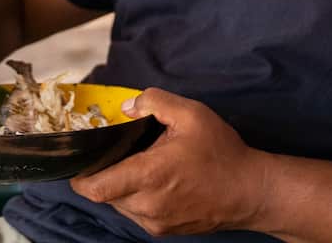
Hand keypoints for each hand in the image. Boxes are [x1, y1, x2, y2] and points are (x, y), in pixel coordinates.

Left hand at [70, 88, 270, 237]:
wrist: (252, 192)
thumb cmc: (222, 153)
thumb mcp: (190, 114)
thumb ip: (153, 101)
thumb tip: (126, 107)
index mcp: (148, 176)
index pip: (95, 188)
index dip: (80, 177)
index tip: (79, 161)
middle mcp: (147, 205)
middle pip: (105, 194)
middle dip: (105, 174)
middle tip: (116, 153)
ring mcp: (156, 222)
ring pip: (120, 205)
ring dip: (121, 187)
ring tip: (141, 165)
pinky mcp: (165, 231)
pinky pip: (137, 213)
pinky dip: (137, 198)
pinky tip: (156, 181)